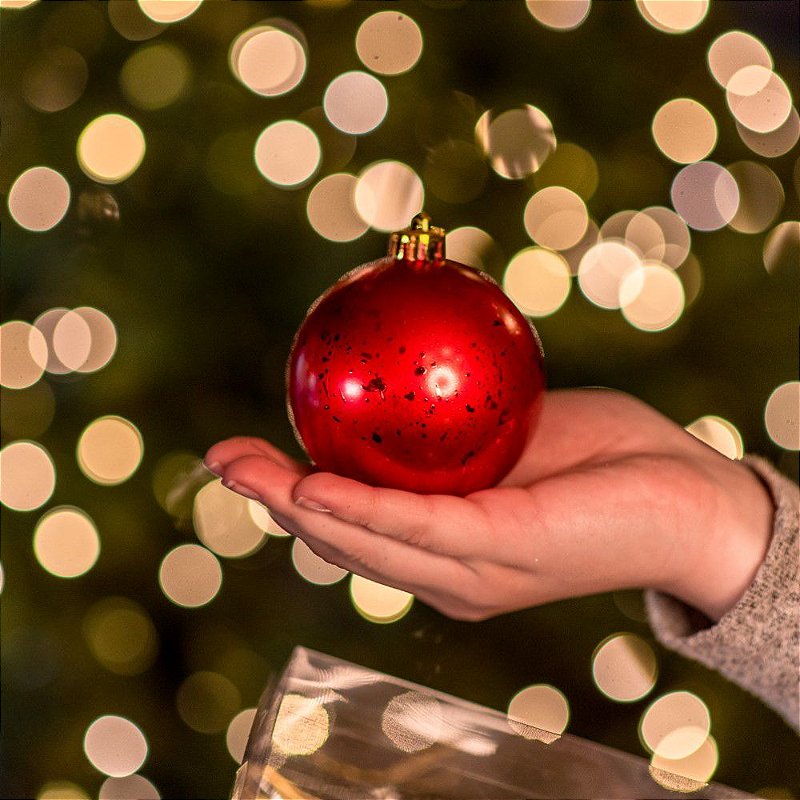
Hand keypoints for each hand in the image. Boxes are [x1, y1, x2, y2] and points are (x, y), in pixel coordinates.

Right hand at [204, 389, 773, 621]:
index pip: (354, 524)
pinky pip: (414, 530)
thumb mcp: (504, 435)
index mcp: (442, 547)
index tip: (249, 452)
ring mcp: (468, 572)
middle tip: (222, 459)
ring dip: (297, 509)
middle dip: (275, 503)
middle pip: (342, 540)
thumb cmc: (597, 460)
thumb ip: (448, 427)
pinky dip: (358, 509)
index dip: (293, 494)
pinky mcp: (496, 556)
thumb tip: (399, 372)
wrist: (684, 494)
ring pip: (363, 542)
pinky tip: (312, 487)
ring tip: (246, 472)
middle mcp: (444, 573)